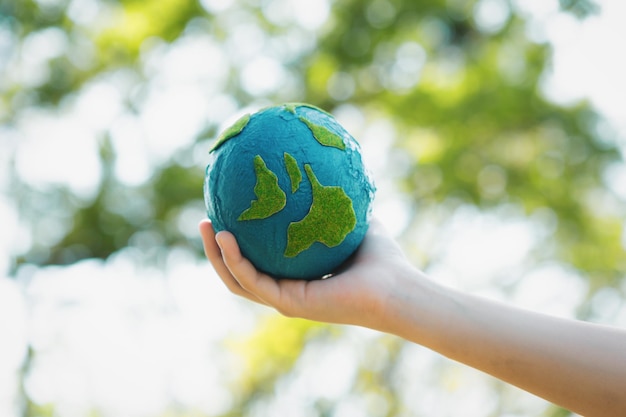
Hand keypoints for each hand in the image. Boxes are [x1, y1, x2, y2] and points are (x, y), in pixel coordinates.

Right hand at [198, 218, 418, 328]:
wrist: (396, 286)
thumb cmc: (382, 258)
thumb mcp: (352, 218)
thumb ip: (334, 200)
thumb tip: (322, 166)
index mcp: (296, 276)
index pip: (258, 262)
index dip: (237, 243)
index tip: (225, 214)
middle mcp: (287, 291)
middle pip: (238, 273)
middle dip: (215, 250)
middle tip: (204, 220)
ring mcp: (285, 300)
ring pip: (237, 280)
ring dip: (216, 255)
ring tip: (205, 225)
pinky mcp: (288, 304)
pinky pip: (252, 280)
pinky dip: (234, 260)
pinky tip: (225, 236)